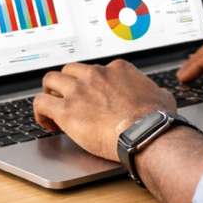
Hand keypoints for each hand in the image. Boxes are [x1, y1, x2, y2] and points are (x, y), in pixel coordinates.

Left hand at [34, 60, 175, 161]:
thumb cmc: (155, 119)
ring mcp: (79, 90)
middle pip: (70, 70)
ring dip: (49, 93)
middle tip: (68, 99)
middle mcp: (96, 74)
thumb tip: (159, 96)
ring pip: (50, 80)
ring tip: (52, 108)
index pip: (97, 69)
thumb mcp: (162, 96)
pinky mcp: (66, 109)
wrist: (146, 133)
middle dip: (67, 84)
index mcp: (118, 69)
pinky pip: (41, 103)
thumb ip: (155, 92)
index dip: (92, 84)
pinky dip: (40, 112)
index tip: (92, 97)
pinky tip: (46, 122)